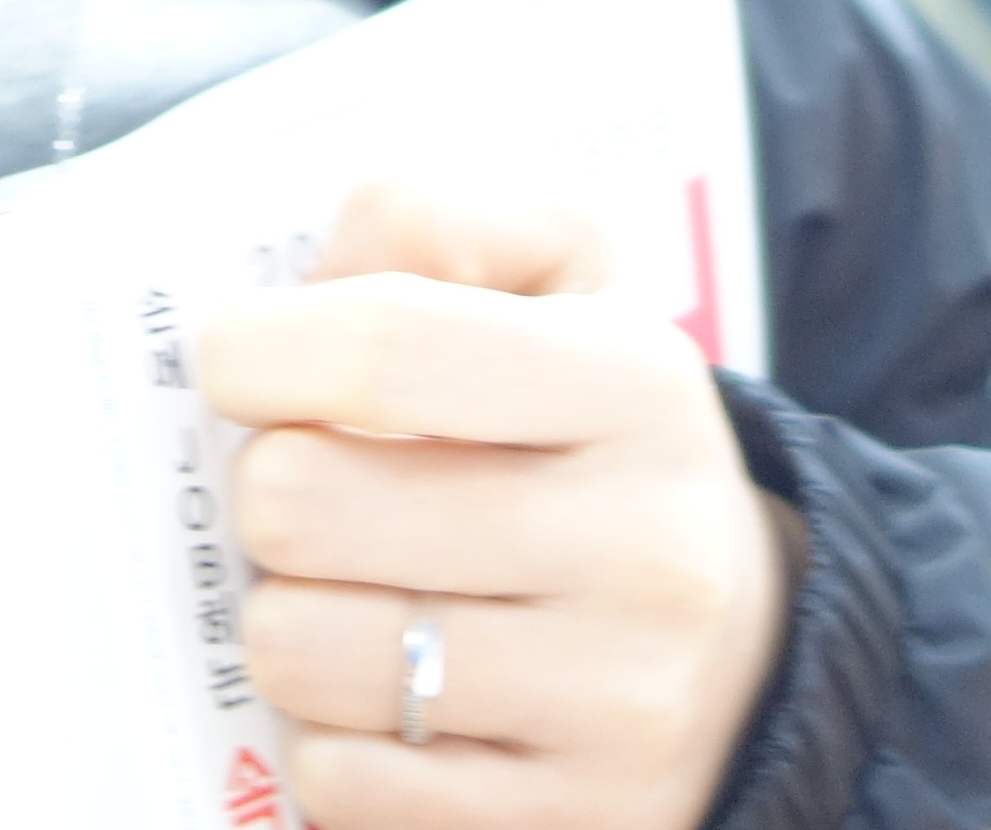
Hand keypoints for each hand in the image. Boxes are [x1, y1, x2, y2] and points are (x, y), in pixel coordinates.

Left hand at [197, 180, 799, 828]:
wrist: (750, 645)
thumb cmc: (594, 436)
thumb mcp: (564, 283)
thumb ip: (437, 220)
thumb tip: (313, 277)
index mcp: (635, 381)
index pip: (381, 343)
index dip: (258, 349)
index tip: (240, 365)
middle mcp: (644, 548)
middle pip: (302, 503)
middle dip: (268, 493)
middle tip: (307, 492)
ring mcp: (615, 704)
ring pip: (300, 652)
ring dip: (286, 622)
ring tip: (346, 594)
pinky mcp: (575, 824)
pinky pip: (342, 782)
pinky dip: (332, 740)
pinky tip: (389, 699)